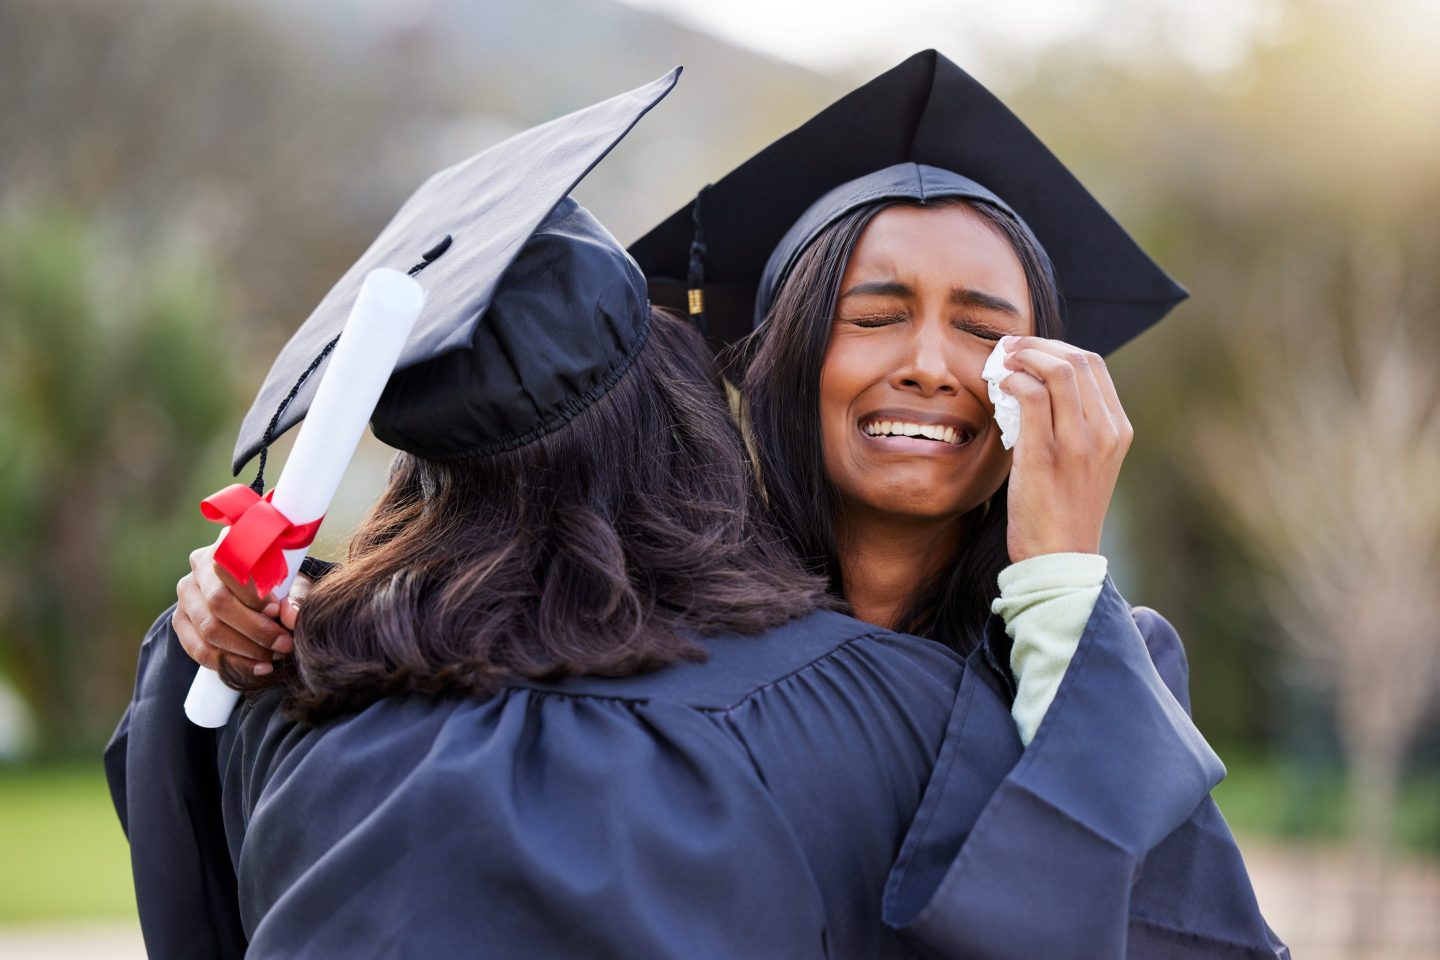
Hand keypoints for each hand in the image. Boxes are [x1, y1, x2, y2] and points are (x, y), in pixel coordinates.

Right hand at [172, 539, 311, 676]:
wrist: (252, 591)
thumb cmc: (276, 582)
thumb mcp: (292, 582)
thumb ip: (295, 596)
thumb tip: (291, 617)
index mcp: (227, 545)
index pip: (233, 569)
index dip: (254, 594)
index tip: (277, 612)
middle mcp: (199, 565)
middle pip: (219, 602)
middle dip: (255, 630)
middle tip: (283, 645)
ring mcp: (186, 594)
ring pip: (208, 628)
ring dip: (244, 650)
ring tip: (272, 659)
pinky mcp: (179, 619)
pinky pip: (197, 648)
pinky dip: (227, 663)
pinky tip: (253, 668)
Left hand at [997, 336, 1132, 561]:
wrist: (1060, 559)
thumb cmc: (1063, 512)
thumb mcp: (1085, 464)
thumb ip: (1074, 426)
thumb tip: (1037, 388)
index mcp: (1118, 431)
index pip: (1094, 366)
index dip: (1057, 348)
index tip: (1029, 350)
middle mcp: (1106, 432)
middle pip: (1078, 360)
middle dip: (1039, 345)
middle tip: (1010, 348)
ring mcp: (1079, 442)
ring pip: (1057, 371)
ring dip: (1024, 357)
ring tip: (1001, 363)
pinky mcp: (1046, 454)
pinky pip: (1031, 396)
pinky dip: (1013, 381)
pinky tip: (999, 387)